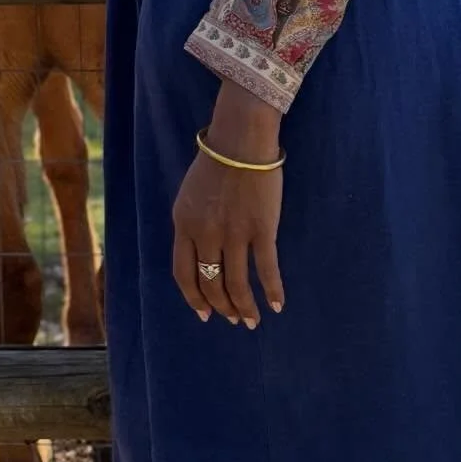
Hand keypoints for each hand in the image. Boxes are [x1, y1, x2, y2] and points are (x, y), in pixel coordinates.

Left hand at [171, 81, 284, 327]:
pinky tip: (277, 304)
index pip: (183, 274)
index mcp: (183, 224)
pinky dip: (272, 291)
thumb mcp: (189, 196)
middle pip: (211, 283)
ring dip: (245, 307)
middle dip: (222, 307)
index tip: (204, 314)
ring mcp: (234, 233)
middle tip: (234, 319)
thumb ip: (191, 226)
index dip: (194, 298)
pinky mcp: (261, 229)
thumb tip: (200, 257)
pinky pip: (266, 269)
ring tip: (252, 320)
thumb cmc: (215, 165)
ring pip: (237, 284)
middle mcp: (205, 234)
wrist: (240, 141)